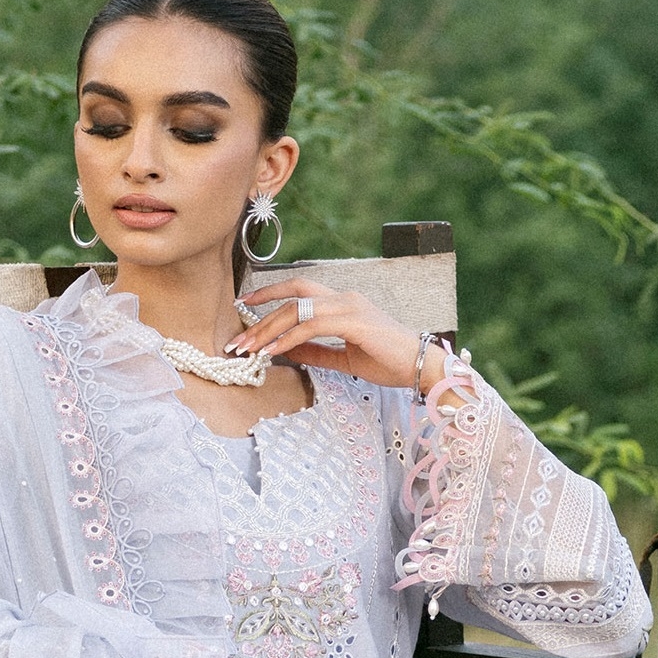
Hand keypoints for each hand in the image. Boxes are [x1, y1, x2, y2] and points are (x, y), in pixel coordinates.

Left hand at [229, 276, 457, 397]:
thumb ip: (316, 351)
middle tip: (237, 339)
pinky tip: (272, 351)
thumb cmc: (388, 362)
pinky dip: (288, 338)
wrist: (420, 367)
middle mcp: (344, 297)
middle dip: (261, 314)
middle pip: (293, 295)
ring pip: (298, 309)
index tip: (244, 309)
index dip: (270, 295)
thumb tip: (286, 351)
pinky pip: (312, 325)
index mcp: (342, 302)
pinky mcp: (354, 321)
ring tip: (248, 349)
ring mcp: (349, 306)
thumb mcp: (343, 358)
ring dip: (268, 329)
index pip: (299, 290)